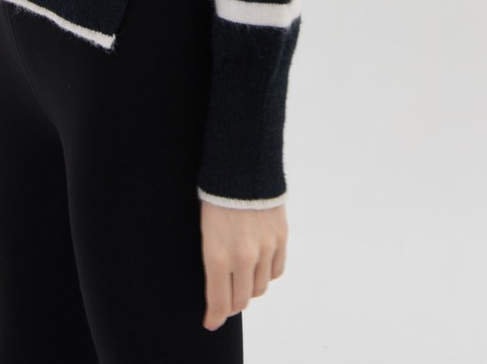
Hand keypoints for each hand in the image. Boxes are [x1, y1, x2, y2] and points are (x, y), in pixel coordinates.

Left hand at [200, 200, 286, 330]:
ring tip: (242, 277)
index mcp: (218, 256)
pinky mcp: (281, 238)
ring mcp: (265, 248)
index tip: (211, 321)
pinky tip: (259, 264)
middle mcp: (243, 258)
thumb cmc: (215, 196)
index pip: (220, 302)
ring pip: (260, 288)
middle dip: (231, 303)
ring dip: (250, 288)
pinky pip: (276, 270)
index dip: (215, 317)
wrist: (242, 165)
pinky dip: (267, 273)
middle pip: (241, 300)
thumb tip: (217, 289)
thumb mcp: (205, 231)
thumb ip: (212, 262)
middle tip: (226, 297)